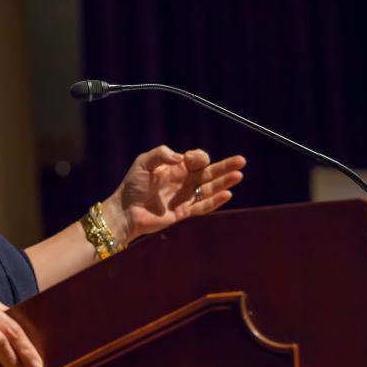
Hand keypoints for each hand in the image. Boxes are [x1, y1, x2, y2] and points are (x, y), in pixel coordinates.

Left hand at [104, 145, 245, 243]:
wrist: (125, 211)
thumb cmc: (132, 186)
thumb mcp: (143, 163)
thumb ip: (162, 154)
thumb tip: (183, 158)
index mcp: (174, 167)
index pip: (196, 159)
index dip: (198, 157)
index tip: (189, 159)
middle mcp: (182, 181)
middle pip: (209, 172)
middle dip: (225, 166)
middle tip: (241, 161)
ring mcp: (184, 197)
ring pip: (209, 188)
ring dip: (224, 182)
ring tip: (239, 175)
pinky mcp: (183, 212)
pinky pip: (203, 206)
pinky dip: (215, 201)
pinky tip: (227, 194)